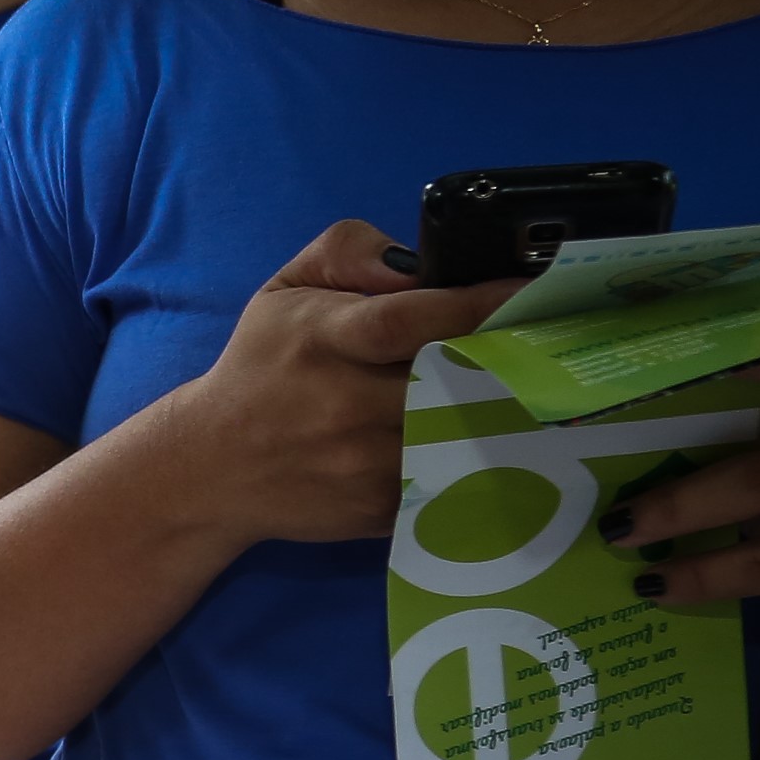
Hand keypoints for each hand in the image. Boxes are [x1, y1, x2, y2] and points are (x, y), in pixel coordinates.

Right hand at [169, 222, 518, 545]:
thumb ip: (348, 252)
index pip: (411, 318)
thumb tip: (420, 265)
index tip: (533, 290)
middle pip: (451, 376)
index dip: (479, 302)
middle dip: (505, 356)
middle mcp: (345, 403)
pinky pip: (450, 474)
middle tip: (547, 338)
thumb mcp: (285, 289)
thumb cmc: (260, 366)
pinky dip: (476, 455)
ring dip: (501, 409)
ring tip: (531, 388)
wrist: (211, 466)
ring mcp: (364, 463)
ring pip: (462, 429)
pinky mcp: (380, 507)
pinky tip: (490, 437)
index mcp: (323, 338)